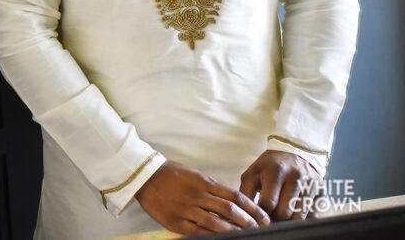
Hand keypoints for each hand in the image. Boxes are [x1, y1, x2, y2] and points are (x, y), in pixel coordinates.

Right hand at [135, 161, 270, 234]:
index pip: (234, 195)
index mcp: (203, 182)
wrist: (144, 177)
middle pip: (229, 210)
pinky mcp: (176, 222)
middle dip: (248, 220)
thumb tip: (232, 200)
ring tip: (247, 235)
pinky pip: (199, 232)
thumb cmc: (171, 174)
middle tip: (261, 228)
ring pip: (217, 222)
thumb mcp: (194, 174)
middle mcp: (198, 195)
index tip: (263, 216)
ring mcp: (187, 209)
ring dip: (235, 230)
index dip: (251, 207)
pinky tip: (223, 239)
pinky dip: (213, 236)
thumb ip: (212, 187)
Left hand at [240, 150, 322, 220]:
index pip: (268, 203)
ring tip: (283, 210)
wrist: (294, 153)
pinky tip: (295, 210)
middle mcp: (297, 177)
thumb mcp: (252, 173)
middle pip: (285, 213)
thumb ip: (245, 193)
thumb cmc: (269, 166)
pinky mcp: (322, 192)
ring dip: (289, 219)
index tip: (260, 210)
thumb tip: (245, 214)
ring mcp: (312, 184)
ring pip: (300, 217)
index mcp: (276, 171)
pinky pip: (313, 216)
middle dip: (276, 216)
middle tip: (272, 211)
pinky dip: (303, 217)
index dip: (262, 211)